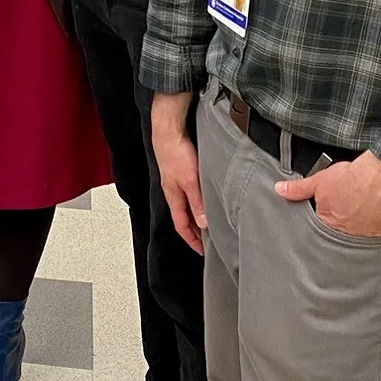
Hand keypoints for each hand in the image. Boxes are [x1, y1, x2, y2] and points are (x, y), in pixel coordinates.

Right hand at [150, 92, 207, 254]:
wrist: (169, 129)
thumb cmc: (175, 152)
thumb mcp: (190, 181)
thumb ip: (197, 203)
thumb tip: (204, 224)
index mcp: (173, 197)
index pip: (182, 226)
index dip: (192, 240)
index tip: (202, 251)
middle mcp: (174, 191)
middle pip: (184, 217)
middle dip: (195, 230)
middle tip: (209, 240)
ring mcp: (177, 180)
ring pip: (188, 204)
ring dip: (198, 215)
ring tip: (211, 221)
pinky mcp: (182, 170)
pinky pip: (191, 192)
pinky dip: (199, 200)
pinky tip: (206, 197)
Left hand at [275, 152, 380, 238]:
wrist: (378, 177)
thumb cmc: (349, 178)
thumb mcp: (319, 180)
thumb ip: (298, 188)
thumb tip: (280, 190)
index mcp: (327, 221)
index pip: (322, 224)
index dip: (327, 213)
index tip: (333, 207)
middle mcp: (344, 231)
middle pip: (340, 230)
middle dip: (343, 221)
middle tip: (349, 207)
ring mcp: (363, 233)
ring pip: (358, 232)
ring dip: (359, 224)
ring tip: (362, 209)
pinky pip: (376, 232)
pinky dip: (375, 225)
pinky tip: (376, 213)